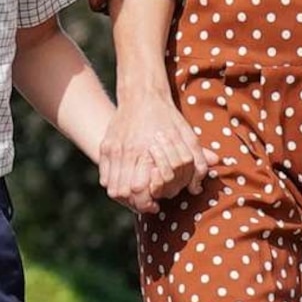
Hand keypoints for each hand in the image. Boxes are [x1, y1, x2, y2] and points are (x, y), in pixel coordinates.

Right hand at [101, 96, 205, 214]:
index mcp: (147, 150)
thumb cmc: (168, 118)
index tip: (156, 205)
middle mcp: (127, 151)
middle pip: (124, 192)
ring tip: (137, 197)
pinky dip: (114, 186)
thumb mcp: (187, 135)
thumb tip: (196, 187)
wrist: (142, 95)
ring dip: (124, 198)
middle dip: (136, 203)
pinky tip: (127, 185)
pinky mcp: (106, 147)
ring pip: (113, 187)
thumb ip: (196, 160)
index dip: (147, 202)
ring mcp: (113, 150)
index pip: (140, 189)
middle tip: (147, 204)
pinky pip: (105, 177)